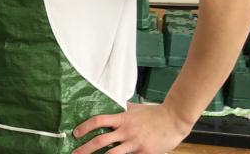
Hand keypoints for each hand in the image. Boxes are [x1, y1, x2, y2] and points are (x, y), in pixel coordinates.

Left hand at [71, 103, 190, 153]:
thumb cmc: (154, 113)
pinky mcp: (144, 153)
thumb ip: (121, 108)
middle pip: (100, 141)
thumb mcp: (135, 108)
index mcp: (122, 118)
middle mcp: (126, 131)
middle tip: (74, 153)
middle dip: (85, 149)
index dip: (85, 127)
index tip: (76, 133)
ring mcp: (135, 143)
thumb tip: (109, 101)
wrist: (175, 119)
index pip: (98, 121)